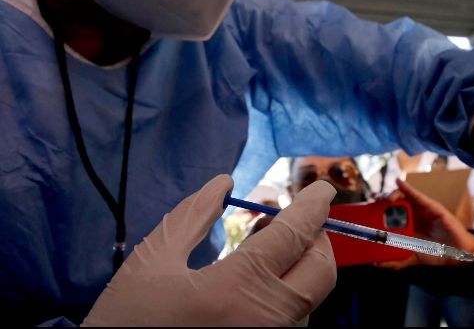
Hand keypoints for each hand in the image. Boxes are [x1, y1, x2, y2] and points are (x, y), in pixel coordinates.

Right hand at [82, 176, 336, 325]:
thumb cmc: (125, 323)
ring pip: (309, 297)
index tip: (322, 189)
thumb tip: (222, 183)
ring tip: (266, 250)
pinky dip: (286, 293)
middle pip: (320, 269)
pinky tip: (258, 283)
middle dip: (315, 238)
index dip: (313, 206)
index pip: (296, 236)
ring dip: (299, 267)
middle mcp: (267, 320)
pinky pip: (292, 320)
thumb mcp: (151, 264)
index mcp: (239, 289)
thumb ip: (191, 218)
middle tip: (290, 223)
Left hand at [376, 178, 473, 269]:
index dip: (375, 208)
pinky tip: (399, 182)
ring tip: (385, 199)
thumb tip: (376, 263)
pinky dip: (408, 188)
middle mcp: (410, 214)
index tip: (364, 209)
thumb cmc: (434, 253)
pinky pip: (417, 195)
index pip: (386, 213)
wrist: (455, 254)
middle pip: (392, 202)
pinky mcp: (431, 206)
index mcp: (403, 224)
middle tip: (372, 201)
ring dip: (391, 194)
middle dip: (380, 199)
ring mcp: (420, 209)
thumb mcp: (411, 258)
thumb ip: (395, 261)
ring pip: (403, 196)